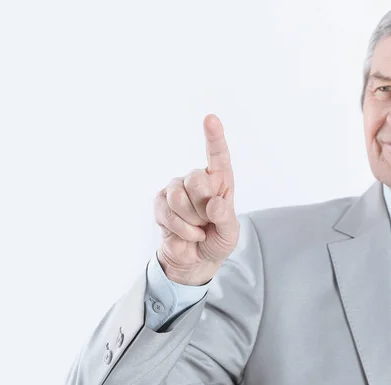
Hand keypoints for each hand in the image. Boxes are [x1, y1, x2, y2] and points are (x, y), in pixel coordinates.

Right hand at [154, 114, 239, 285]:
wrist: (196, 259)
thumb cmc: (217, 240)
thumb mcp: (230, 233)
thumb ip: (226, 218)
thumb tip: (214, 204)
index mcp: (220, 181)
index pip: (218, 156)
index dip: (214, 137)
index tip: (210, 118)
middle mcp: (198, 179)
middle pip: (197, 180)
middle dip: (203, 208)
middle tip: (208, 222)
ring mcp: (177, 189)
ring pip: (179, 197)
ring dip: (191, 221)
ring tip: (197, 228)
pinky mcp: (160, 202)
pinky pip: (167, 212)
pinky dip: (181, 228)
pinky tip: (186, 233)